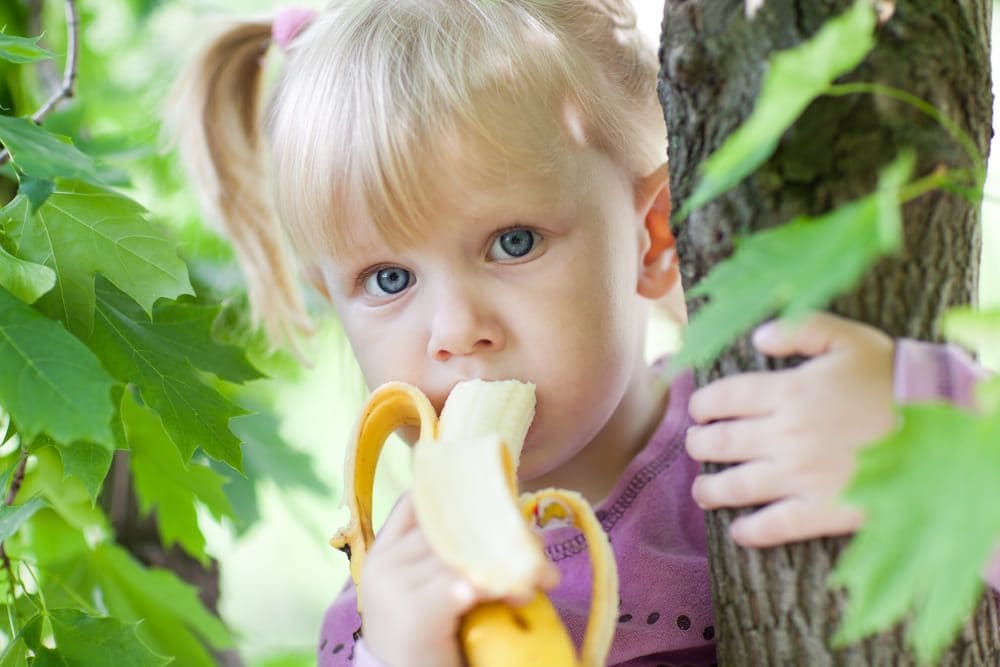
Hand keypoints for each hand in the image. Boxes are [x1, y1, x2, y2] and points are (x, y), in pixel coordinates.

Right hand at [360, 493, 557, 666]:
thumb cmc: (427, 641)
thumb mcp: (433, 589)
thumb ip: (452, 556)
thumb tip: (512, 520)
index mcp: (384, 550)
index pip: (422, 501)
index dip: (465, 498)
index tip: (505, 503)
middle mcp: (384, 563)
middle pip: (452, 528)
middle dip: (504, 536)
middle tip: (542, 551)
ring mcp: (394, 587)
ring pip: (465, 555)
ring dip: (512, 566)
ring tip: (542, 580)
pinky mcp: (414, 615)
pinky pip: (465, 586)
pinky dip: (498, 587)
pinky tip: (521, 596)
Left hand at [684, 312, 895, 547]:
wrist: (941, 427)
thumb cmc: (894, 380)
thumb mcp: (849, 339)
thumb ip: (801, 330)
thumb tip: (757, 337)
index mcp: (788, 392)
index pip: (724, 398)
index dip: (702, 404)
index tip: (697, 410)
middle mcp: (785, 434)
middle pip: (721, 443)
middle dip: (700, 444)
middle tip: (696, 445)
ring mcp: (800, 475)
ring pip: (737, 485)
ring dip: (710, 489)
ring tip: (702, 489)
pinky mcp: (821, 509)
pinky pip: (774, 526)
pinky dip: (750, 531)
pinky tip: (738, 531)